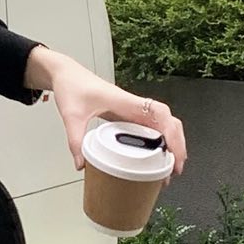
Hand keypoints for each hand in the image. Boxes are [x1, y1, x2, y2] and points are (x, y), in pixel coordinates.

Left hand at [26, 47, 186, 177]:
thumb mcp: (71, 116)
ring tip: (169, 167)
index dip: (172, 135)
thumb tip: (82, 165)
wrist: (67, 74)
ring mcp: (133, 109)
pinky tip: (156, 156)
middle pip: (168, 121)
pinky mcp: (128, 114)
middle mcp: (134, 104)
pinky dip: (159, 140)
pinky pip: (151, 126)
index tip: (174, 155)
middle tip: (174, 169)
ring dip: (171, 143)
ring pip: (163, 124)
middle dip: (177, 144)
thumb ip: (75, 141)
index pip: (160, 115)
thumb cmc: (72, 86)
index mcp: (126, 101)